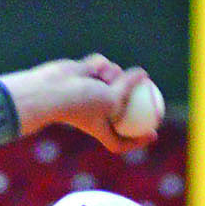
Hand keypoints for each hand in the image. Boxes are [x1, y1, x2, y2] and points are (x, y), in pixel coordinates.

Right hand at [0, 55, 157, 153]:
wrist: (51, 89)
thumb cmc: (80, 101)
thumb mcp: (112, 99)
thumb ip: (130, 86)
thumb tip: (145, 74)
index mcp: (101, 128)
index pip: (121, 140)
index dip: (138, 140)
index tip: (154, 133)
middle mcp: (96, 112)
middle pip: (122, 105)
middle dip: (133, 95)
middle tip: (148, 85)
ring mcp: (90, 92)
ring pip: (114, 78)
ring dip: (112, 73)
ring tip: (103, 74)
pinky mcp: (84, 74)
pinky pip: (101, 65)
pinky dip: (98, 65)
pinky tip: (91, 66)